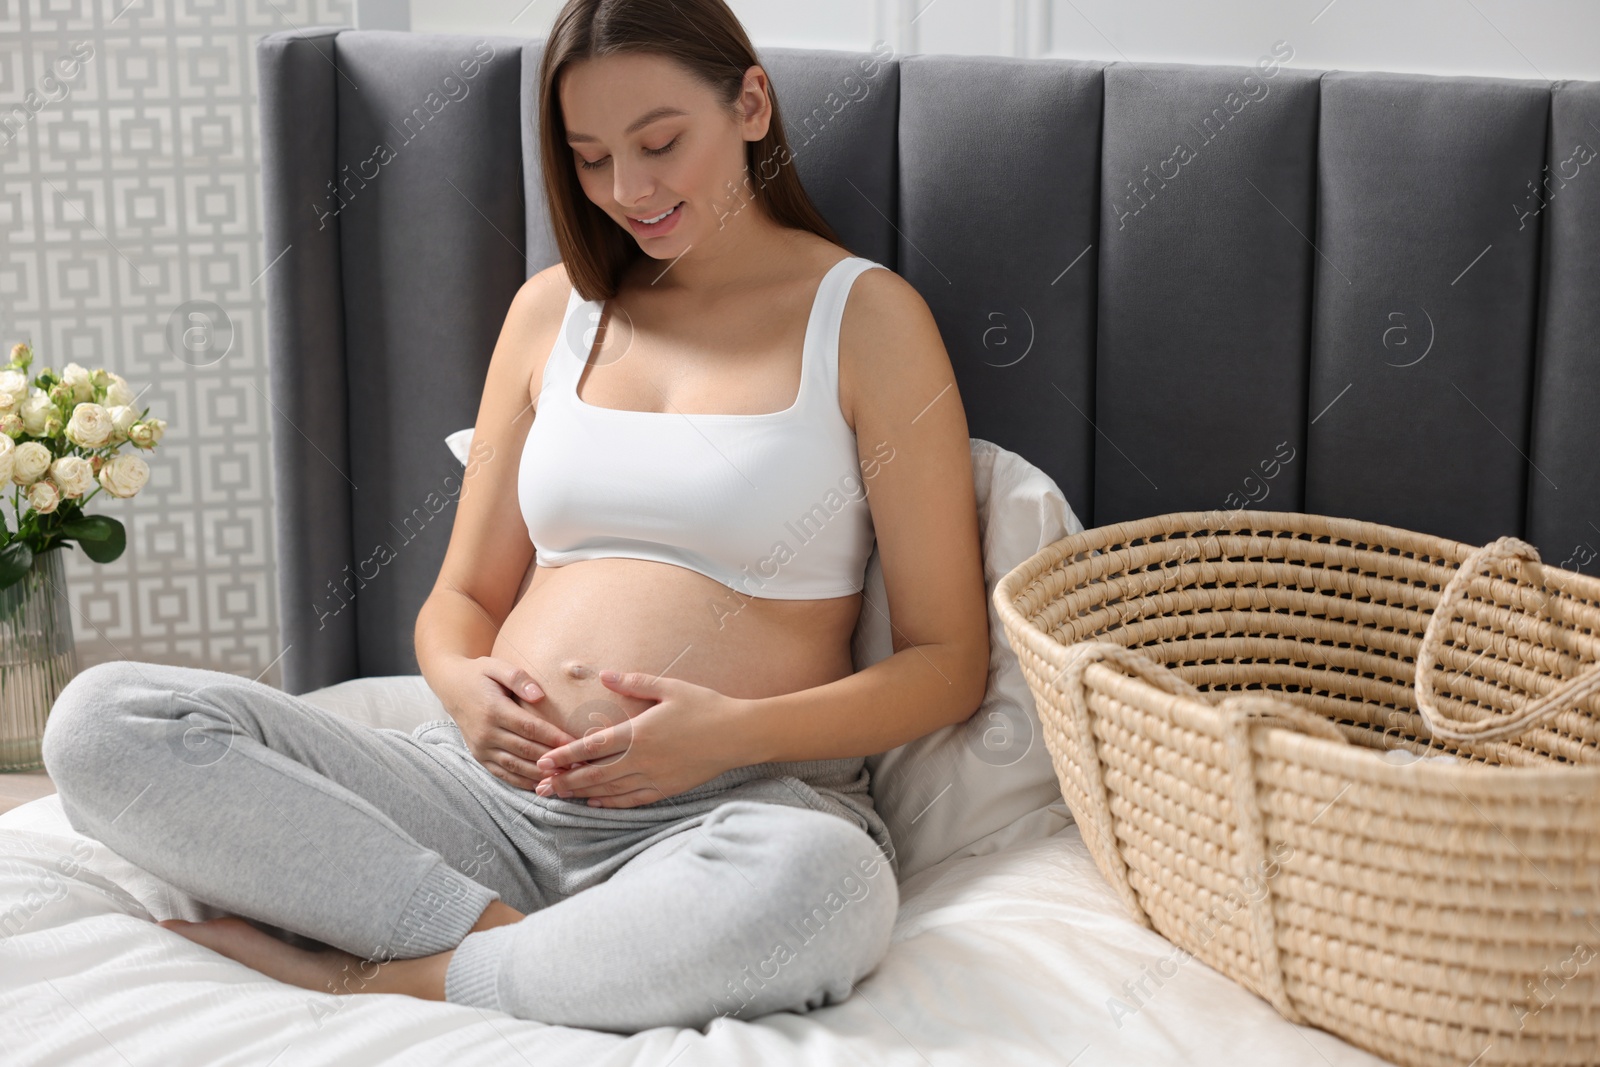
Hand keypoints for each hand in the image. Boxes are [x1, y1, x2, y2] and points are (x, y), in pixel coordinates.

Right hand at [433, 655, 579, 789]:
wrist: (450, 686)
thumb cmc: (480, 674)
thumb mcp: (497, 666)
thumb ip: (518, 678)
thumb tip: (539, 695)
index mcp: (493, 710)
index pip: (529, 728)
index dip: (553, 738)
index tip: (575, 743)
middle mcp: (485, 733)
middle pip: (525, 750)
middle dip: (553, 759)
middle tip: (578, 764)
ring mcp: (481, 748)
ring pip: (516, 767)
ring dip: (541, 774)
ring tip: (566, 777)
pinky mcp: (479, 757)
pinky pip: (503, 774)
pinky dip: (523, 782)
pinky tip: (542, 784)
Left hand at [533, 670, 749, 807]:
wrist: (738, 734)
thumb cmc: (705, 706)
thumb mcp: (670, 688)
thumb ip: (634, 683)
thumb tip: (606, 675)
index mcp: (639, 733)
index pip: (592, 747)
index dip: (565, 756)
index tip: (544, 761)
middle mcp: (642, 759)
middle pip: (595, 774)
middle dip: (566, 780)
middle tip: (542, 785)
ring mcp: (654, 777)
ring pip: (610, 790)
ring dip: (583, 793)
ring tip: (561, 795)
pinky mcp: (667, 789)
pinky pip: (632, 800)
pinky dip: (611, 803)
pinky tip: (596, 803)